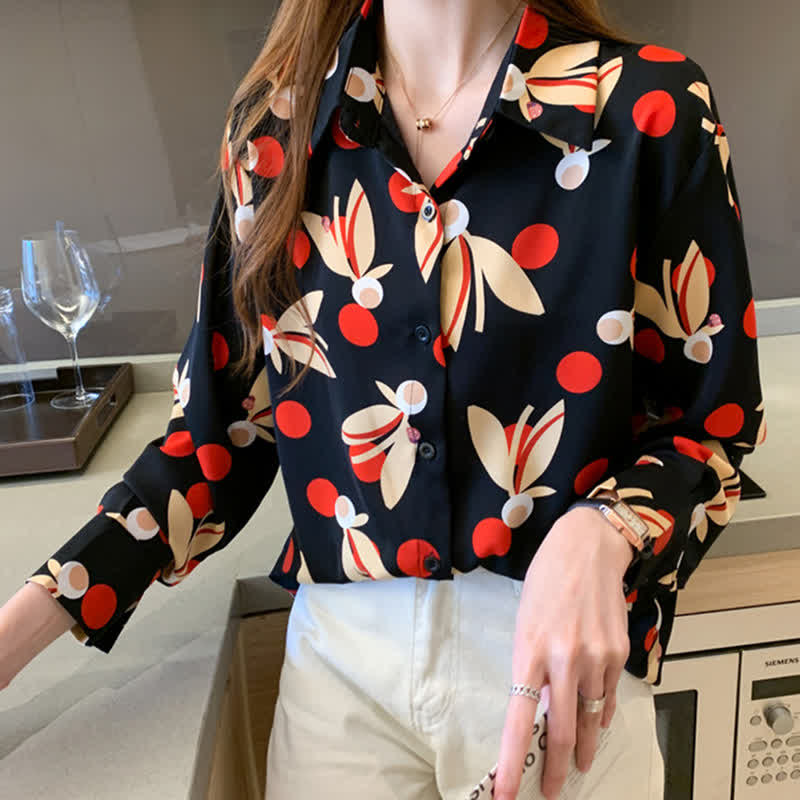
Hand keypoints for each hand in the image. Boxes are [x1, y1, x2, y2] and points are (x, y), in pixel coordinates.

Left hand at [493, 501, 633, 799]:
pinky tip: (598, 722)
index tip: (505, 794)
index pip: (520, 719)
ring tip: (581, 764)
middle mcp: (565, 659)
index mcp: (530, 649)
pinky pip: (609, 697)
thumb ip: (533, 664)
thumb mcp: (526, 620)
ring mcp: (597, 658)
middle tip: (552, 792)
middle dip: (558, 770)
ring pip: (592, 720)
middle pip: (564, 732)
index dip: (513, 761)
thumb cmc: (546, 580)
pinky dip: (602, 714)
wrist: (587, 547)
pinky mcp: (619, 654)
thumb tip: (545, 706)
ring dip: (586, 747)